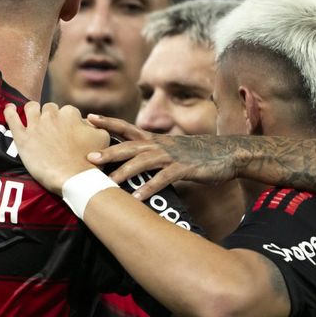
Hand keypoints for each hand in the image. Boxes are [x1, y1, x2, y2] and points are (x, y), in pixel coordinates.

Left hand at [4, 102, 109, 194]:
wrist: (74, 180)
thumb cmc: (89, 162)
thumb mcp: (102, 138)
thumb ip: (94, 124)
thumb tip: (85, 121)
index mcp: (70, 114)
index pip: (67, 111)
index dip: (66, 120)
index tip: (66, 130)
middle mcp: (52, 116)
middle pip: (49, 108)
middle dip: (50, 115)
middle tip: (51, 129)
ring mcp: (36, 126)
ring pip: (30, 108)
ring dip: (31, 110)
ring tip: (30, 115)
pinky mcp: (22, 138)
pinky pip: (11, 118)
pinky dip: (9, 111)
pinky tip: (10, 108)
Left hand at [86, 115, 239, 198]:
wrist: (227, 154)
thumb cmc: (196, 155)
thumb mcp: (170, 153)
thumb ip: (151, 157)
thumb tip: (131, 167)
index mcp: (155, 140)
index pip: (126, 128)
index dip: (108, 122)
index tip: (88, 118)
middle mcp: (160, 145)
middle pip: (129, 146)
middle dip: (108, 151)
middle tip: (88, 158)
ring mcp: (171, 156)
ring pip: (143, 162)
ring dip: (124, 172)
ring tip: (108, 183)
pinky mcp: (183, 168)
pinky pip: (163, 179)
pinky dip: (149, 188)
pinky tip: (136, 199)